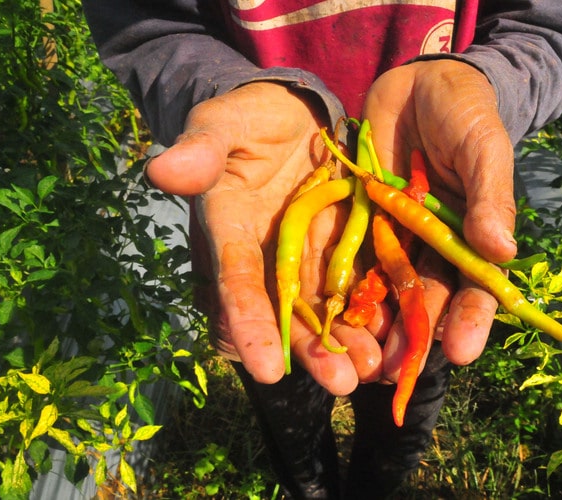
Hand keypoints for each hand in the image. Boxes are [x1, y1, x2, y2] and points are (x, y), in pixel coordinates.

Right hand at [145, 82, 381, 394]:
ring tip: (375, 370)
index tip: (267, 368)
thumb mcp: (223, 123)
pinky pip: (361, 284)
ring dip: (349, 343)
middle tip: (342, 384)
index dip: (250, 322)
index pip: (238, 280)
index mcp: (232, 230)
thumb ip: (201, 147)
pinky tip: (400, 336)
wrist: (294, 116)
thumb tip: (160, 168)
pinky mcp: (345, 248)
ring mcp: (310, 256)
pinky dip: (378, 311)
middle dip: (312, 350)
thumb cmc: (251, 119)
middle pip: (288, 310)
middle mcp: (269, 256)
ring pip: (327, 308)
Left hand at [362, 59, 517, 376]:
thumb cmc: (465, 113)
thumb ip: (491, 197)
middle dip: (416, 339)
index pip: (476, 288)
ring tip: (364, 361)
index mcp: (473, 237)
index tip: (462, 351)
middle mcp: (434, 247)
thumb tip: (503, 253)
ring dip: (378, 326)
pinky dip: (346, 287)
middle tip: (399, 372)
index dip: (470, 320)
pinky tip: (334, 315)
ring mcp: (397, 237)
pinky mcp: (362, 222)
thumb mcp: (483, 148)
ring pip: (388, 290)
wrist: (419, 83)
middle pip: (427, 301)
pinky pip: (353, 258)